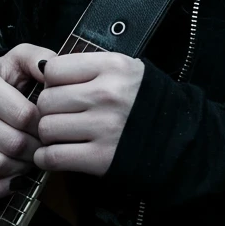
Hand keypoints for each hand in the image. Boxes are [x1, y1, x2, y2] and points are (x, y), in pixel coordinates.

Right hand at [0, 42, 52, 198]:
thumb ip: (38, 59)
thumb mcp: (14, 58)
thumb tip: (54, 69)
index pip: (23, 115)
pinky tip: (13, 179)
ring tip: (30, 158)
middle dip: (36, 149)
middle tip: (45, 146)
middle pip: (12, 144)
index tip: (51, 125)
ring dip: (21, 169)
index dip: (44, 125)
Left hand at [34, 52, 144, 176]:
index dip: (51, 81)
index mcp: (112, 67)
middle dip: (48, 109)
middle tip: (59, 114)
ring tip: (60, 134)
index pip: (54, 69)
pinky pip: (54, 157)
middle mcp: (106, 94)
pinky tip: (52, 155)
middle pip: (46, 99)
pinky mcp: (101, 158)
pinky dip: (46, 158)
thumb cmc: (145, 102)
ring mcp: (104, 127)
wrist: (178, 136)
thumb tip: (48, 72)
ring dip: (48, 134)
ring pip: (47, 128)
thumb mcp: (126, 70)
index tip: (58, 89)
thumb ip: (91, 67)